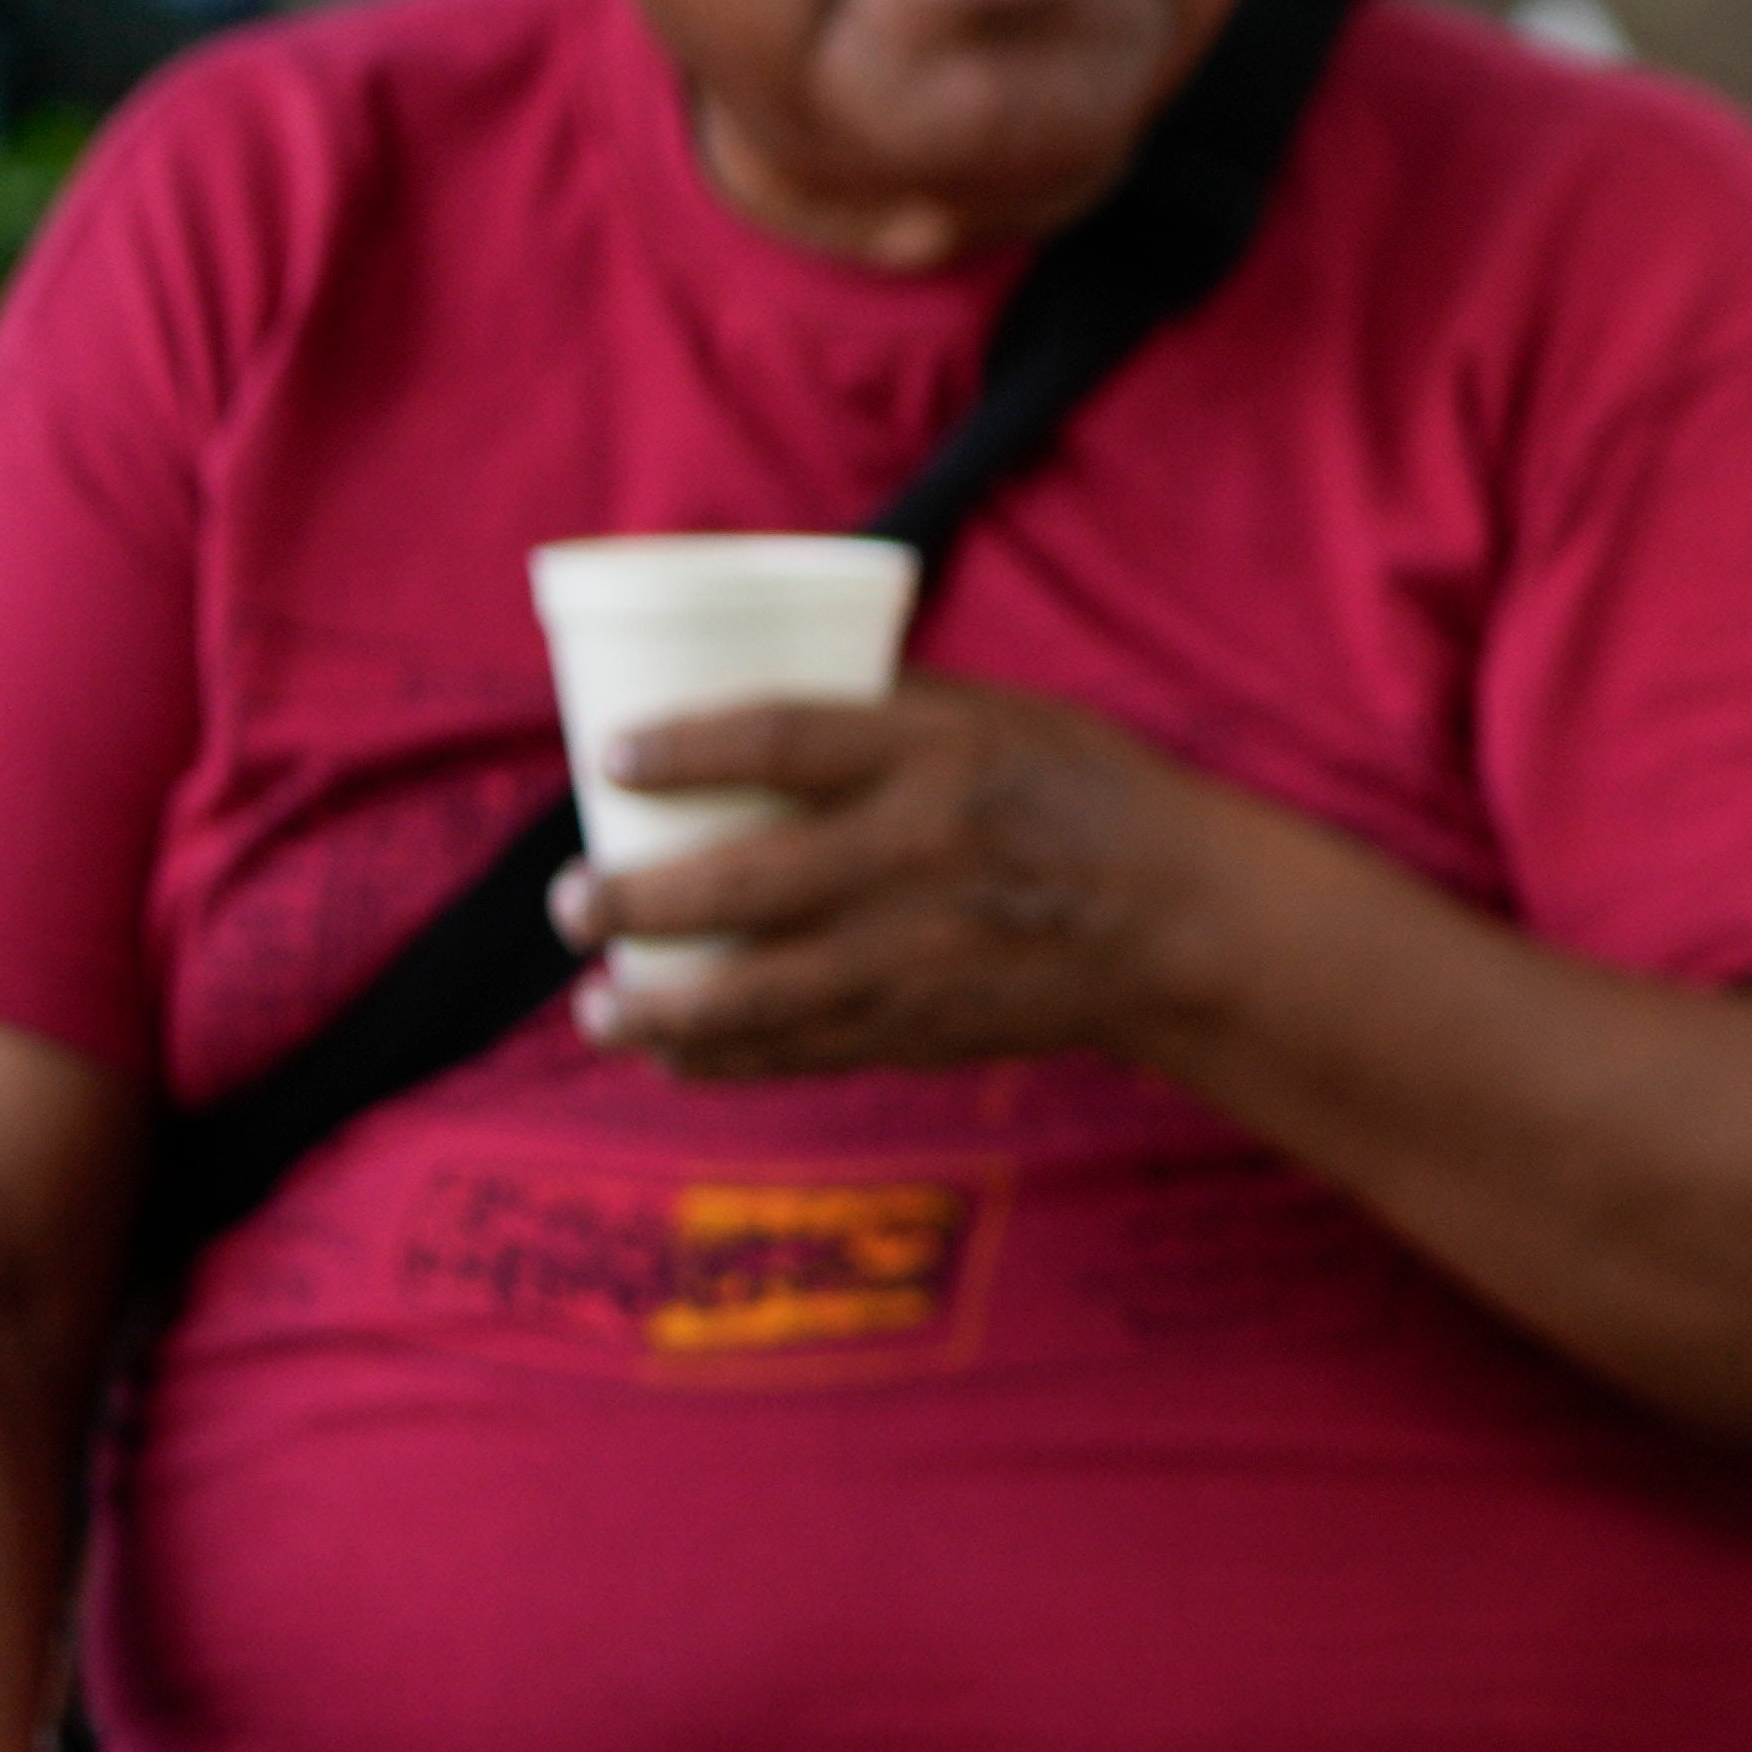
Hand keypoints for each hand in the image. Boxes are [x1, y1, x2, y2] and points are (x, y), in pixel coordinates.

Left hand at [554, 678, 1247, 1079]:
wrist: (1179, 916)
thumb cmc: (1076, 792)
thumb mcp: (1000, 717)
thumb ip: (885, 712)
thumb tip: (746, 692)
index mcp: (944, 752)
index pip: (786, 737)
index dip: (686, 746)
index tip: (611, 757)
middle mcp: (925, 851)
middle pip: (744, 882)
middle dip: (633, 900)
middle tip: (572, 902)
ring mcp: (922, 951)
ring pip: (753, 995)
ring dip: (653, 1008)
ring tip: (596, 1005)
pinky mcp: (922, 1025)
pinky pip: (794, 1052)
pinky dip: (718, 1059)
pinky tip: (668, 1052)